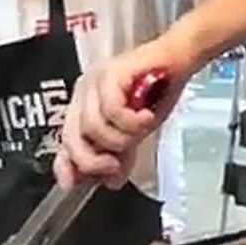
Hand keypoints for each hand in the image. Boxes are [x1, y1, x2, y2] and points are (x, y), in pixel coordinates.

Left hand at [54, 38, 195, 189]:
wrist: (180, 60)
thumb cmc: (159, 89)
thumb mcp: (137, 132)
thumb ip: (120, 154)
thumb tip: (110, 181)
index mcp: (85, 106)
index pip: (66, 141)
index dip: (65, 165)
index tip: (71, 184)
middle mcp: (85, 93)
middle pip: (72, 137)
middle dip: (92, 159)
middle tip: (115, 165)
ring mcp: (95, 81)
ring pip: (93, 127)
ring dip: (121, 137)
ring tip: (141, 129)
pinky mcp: (111, 73)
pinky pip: (113, 110)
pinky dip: (132, 121)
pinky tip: (146, 117)